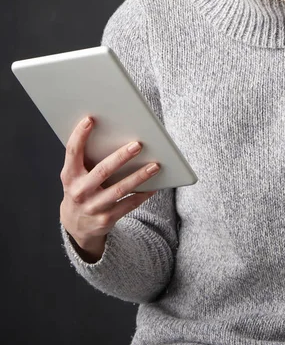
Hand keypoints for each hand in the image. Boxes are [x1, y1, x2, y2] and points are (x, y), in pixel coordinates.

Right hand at [59, 116, 160, 259]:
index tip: (90, 119)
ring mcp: (93, 207)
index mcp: (69, 175)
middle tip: (138, 145)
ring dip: (139, 176)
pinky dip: (142, 194)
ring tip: (155, 165)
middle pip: (102, 171)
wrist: (76, 225)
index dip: (79, 135)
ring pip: (120, 189)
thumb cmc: (80, 189)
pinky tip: (154, 186)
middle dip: (121, 157)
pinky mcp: (106, 219)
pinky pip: (128, 204)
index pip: (72, 152)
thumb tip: (112, 134)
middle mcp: (79, 191)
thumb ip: (86, 158)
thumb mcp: (75, 175)